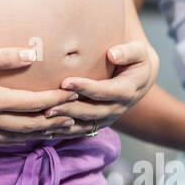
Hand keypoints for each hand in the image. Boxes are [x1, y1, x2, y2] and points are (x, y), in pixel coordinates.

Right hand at [0, 47, 79, 144]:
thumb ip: (2, 56)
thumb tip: (32, 54)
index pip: (33, 103)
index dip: (56, 100)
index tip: (74, 94)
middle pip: (32, 125)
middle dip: (57, 122)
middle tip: (78, 118)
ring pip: (19, 138)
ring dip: (42, 134)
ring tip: (61, 130)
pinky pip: (3, 143)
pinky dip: (22, 141)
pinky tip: (30, 138)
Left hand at [45, 40, 159, 133]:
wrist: (140, 77)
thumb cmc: (136, 59)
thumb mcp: (139, 52)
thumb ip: (128, 52)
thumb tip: (113, 54)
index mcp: (127, 91)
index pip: (105, 92)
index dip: (86, 88)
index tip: (66, 82)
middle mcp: (117, 108)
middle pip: (92, 112)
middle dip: (70, 108)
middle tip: (48, 105)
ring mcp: (107, 118)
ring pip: (84, 125)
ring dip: (64, 123)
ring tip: (43, 117)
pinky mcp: (98, 123)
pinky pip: (80, 130)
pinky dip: (63, 132)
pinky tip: (45, 130)